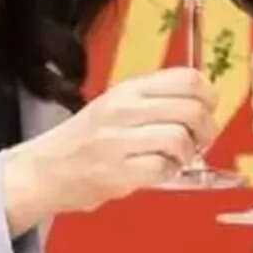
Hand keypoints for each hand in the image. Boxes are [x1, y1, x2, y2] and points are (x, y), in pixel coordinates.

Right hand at [1, 67, 217, 230]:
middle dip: (206, 130)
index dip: (208, 97)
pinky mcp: (116, 171)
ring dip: (187, 154)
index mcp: (129, 89)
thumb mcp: (117, 105)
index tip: (206, 111)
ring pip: (179, 138)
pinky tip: (160, 173)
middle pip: (191, 109)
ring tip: (176, 160)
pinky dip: (170, 173)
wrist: (45, 170)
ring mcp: (118, 140)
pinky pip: (163, 168)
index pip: (187, 79)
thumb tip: (201, 104)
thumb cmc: (86, 139)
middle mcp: (124, 109)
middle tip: (198, 142)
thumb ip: (154, 100)